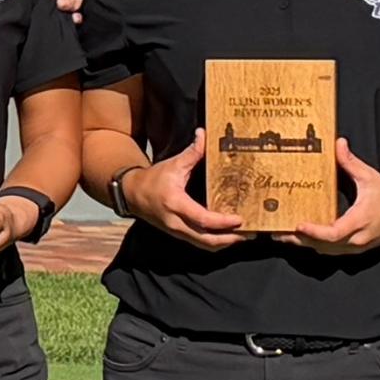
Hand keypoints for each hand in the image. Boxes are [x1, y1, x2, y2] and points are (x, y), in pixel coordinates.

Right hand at [122, 136, 248, 246]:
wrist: (132, 194)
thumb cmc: (153, 180)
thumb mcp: (173, 164)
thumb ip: (191, 153)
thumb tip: (203, 134)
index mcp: (175, 203)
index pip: (202, 218)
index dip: (222, 222)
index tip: (239, 219)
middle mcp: (176, 222)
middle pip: (206, 240)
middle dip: (229, 239)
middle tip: (248, 233)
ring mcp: (177, 231)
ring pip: (203, 245)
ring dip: (224, 243)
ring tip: (242, 236)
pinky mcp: (178, 234)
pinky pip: (199, 243)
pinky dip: (214, 242)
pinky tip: (227, 236)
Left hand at [291, 144, 379, 255]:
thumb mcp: (369, 176)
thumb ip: (351, 162)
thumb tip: (338, 143)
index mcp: (360, 220)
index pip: (335, 233)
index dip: (315, 232)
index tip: (298, 225)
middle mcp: (357, 239)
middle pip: (324, 246)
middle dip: (300, 240)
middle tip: (277, 231)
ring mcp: (355, 247)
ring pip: (325, 251)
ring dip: (304, 245)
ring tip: (282, 235)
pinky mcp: (353, 249)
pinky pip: (331, 251)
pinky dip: (314, 245)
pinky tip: (300, 238)